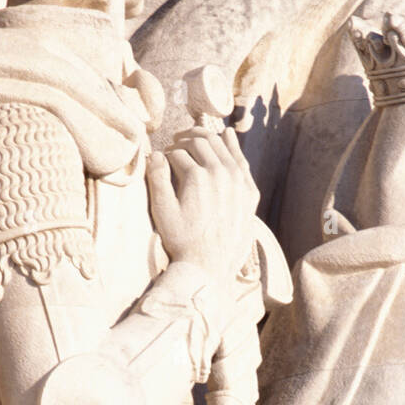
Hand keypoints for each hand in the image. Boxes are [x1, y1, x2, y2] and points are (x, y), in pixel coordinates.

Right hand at [146, 127, 258, 290]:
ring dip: (207, 138)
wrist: (210, 267)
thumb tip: (155, 154)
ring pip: (222, 146)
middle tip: (176, 142)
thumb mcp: (162, 212)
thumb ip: (157, 179)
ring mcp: (238, 182)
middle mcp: (220, 173)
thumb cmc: (182, 242)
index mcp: (196, 176)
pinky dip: (233, 146)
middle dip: (185, 139)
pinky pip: (241, 161)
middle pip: (201, 142)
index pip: (178, 152)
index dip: (167, 154)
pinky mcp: (249, 193)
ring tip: (196, 138)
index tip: (163, 159)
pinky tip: (227, 136)